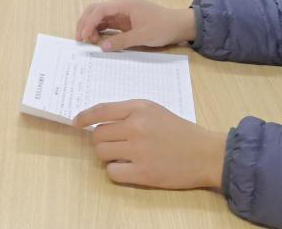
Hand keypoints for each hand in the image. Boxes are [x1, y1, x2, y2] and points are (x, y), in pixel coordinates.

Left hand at [74, 100, 226, 190]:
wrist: (205, 153)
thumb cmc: (178, 131)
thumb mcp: (154, 111)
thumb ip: (128, 113)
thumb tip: (97, 121)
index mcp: (139, 108)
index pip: (101, 110)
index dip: (84, 117)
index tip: (76, 122)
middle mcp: (136, 127)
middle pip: (98, 135)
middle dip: (100, 141)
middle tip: (112, 144)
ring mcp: (139, 150)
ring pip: (102, 153)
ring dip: (107, 156)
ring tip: (122, 156)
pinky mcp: (143, 173)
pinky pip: (113, 172)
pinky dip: (116, 171)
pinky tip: (128, 168)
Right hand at [75, 0, 195, 50]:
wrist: (179, 25)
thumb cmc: (162, 27)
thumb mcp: (142, 36)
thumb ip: (121, 41)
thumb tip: (102, 47)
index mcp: (125, 4)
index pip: (100, 10)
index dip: (89, 22)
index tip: (84, 36)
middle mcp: (121, 5)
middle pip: (96, 10)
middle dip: (85, 23)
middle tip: (80, 39)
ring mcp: (122, 12)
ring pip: (100, 16)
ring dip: (92, 27)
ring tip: (89, 42)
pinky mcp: (125, 20)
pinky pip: (107, 23)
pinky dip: (100, 30)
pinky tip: (97, 40)